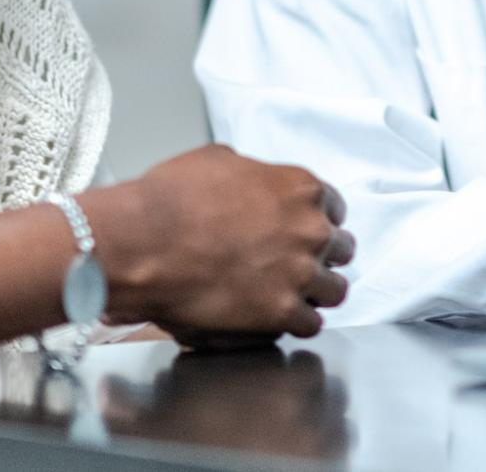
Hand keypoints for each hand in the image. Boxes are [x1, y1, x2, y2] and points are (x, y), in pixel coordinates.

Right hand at [81, 145, 354, 343]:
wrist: (145, 243)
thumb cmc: (172, 199)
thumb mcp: (218, 161)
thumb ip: (252, 175)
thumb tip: (249, 183)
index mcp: (301, 189)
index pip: (334, 208)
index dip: (316, 219)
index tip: (303, 230)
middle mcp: (311, 230)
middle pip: (341, 249)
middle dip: (320, 255)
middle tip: (296, 263)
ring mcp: (300, 274)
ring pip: (334, 290)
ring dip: (316, 292)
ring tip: (294, 295)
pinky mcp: (280, 312)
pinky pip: (310, 324)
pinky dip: (296, 323)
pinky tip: (277, 317)